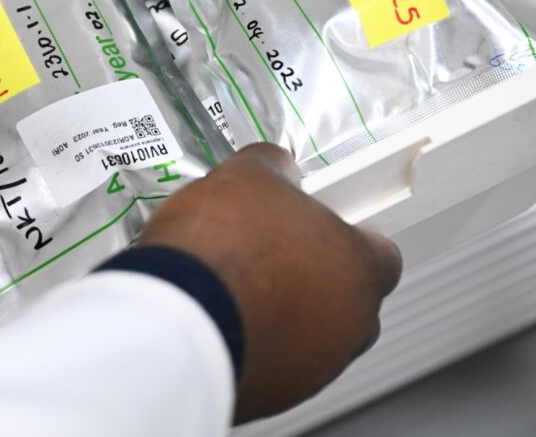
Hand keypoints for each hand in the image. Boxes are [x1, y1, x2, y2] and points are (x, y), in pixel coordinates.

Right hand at [138, 144, 401, 423]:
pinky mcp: (273, 393)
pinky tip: (219, 317)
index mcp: (358, 267)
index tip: (319, 228)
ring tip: (234, 287)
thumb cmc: (222, 250)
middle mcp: (349, 324)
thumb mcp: (248, 175)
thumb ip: (274, 168)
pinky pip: (273, 361)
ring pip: (311, 335)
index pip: (381, 254)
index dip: (347, 236)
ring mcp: (314, 366)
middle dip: (312, 278)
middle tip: (269, 254)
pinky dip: (253, 341)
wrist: (177, 316)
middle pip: (347, 299)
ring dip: (282, 313)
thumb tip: (274, 165)